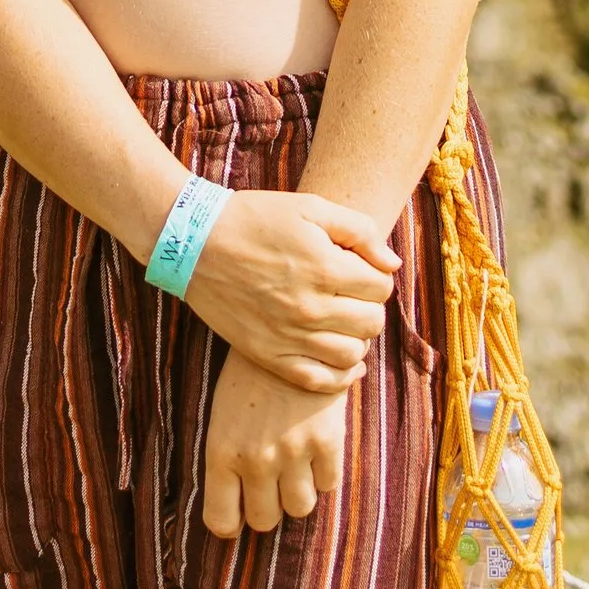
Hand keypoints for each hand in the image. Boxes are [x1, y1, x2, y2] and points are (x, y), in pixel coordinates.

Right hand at [180, 189, 396, 393]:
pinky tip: (345, 361)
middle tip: (354, 295)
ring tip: (345, 321)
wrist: (195, 243)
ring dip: (358, 338)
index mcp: (324, 267)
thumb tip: (392, 263)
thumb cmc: (255, 218)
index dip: (377, 276)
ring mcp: (289, 336)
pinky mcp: (269, 355)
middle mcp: (310, 307)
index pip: (381, 287)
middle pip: (371, 322)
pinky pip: (319, 381)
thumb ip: (359, 230)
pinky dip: (342, 376)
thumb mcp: (310, 207)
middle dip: (370, 306)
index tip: (361, 269)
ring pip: (351, 354)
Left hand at [203, 348, 349, 538]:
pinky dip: (324, 472)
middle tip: (273, 482)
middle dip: (269, 506)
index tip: (240, 511)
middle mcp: (255, 458)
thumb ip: (228, 459)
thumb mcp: (223, 414)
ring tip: (297, 463)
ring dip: (299, 491)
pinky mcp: (327, 439)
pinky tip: (317, 446)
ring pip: (300, 508)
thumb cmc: (249, 373)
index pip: (221, 521)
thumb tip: (235, 514)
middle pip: (265, 520)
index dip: (232, 523)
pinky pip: (329, 484)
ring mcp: (292, 450)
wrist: (288, 326)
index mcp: (221, 451)